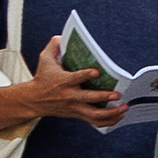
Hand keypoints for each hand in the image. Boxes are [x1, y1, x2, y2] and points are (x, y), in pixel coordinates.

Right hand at [0, 33, 125, 139]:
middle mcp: (70, 96)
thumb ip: (53, 46)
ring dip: (111, 113)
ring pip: (94, 115)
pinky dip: (108, 121)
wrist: (33, 100)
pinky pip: (94, 121)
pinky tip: (118, 117)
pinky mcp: (77, 115)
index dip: (87, 74)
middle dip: (104, 98)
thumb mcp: (44, 59)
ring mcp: (74, 108)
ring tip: (124, 108)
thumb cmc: (42, 78)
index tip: (97, 71)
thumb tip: (61, 36)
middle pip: (89, 99)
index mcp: (63, 82)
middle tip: (118, 95)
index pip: (76, 78)